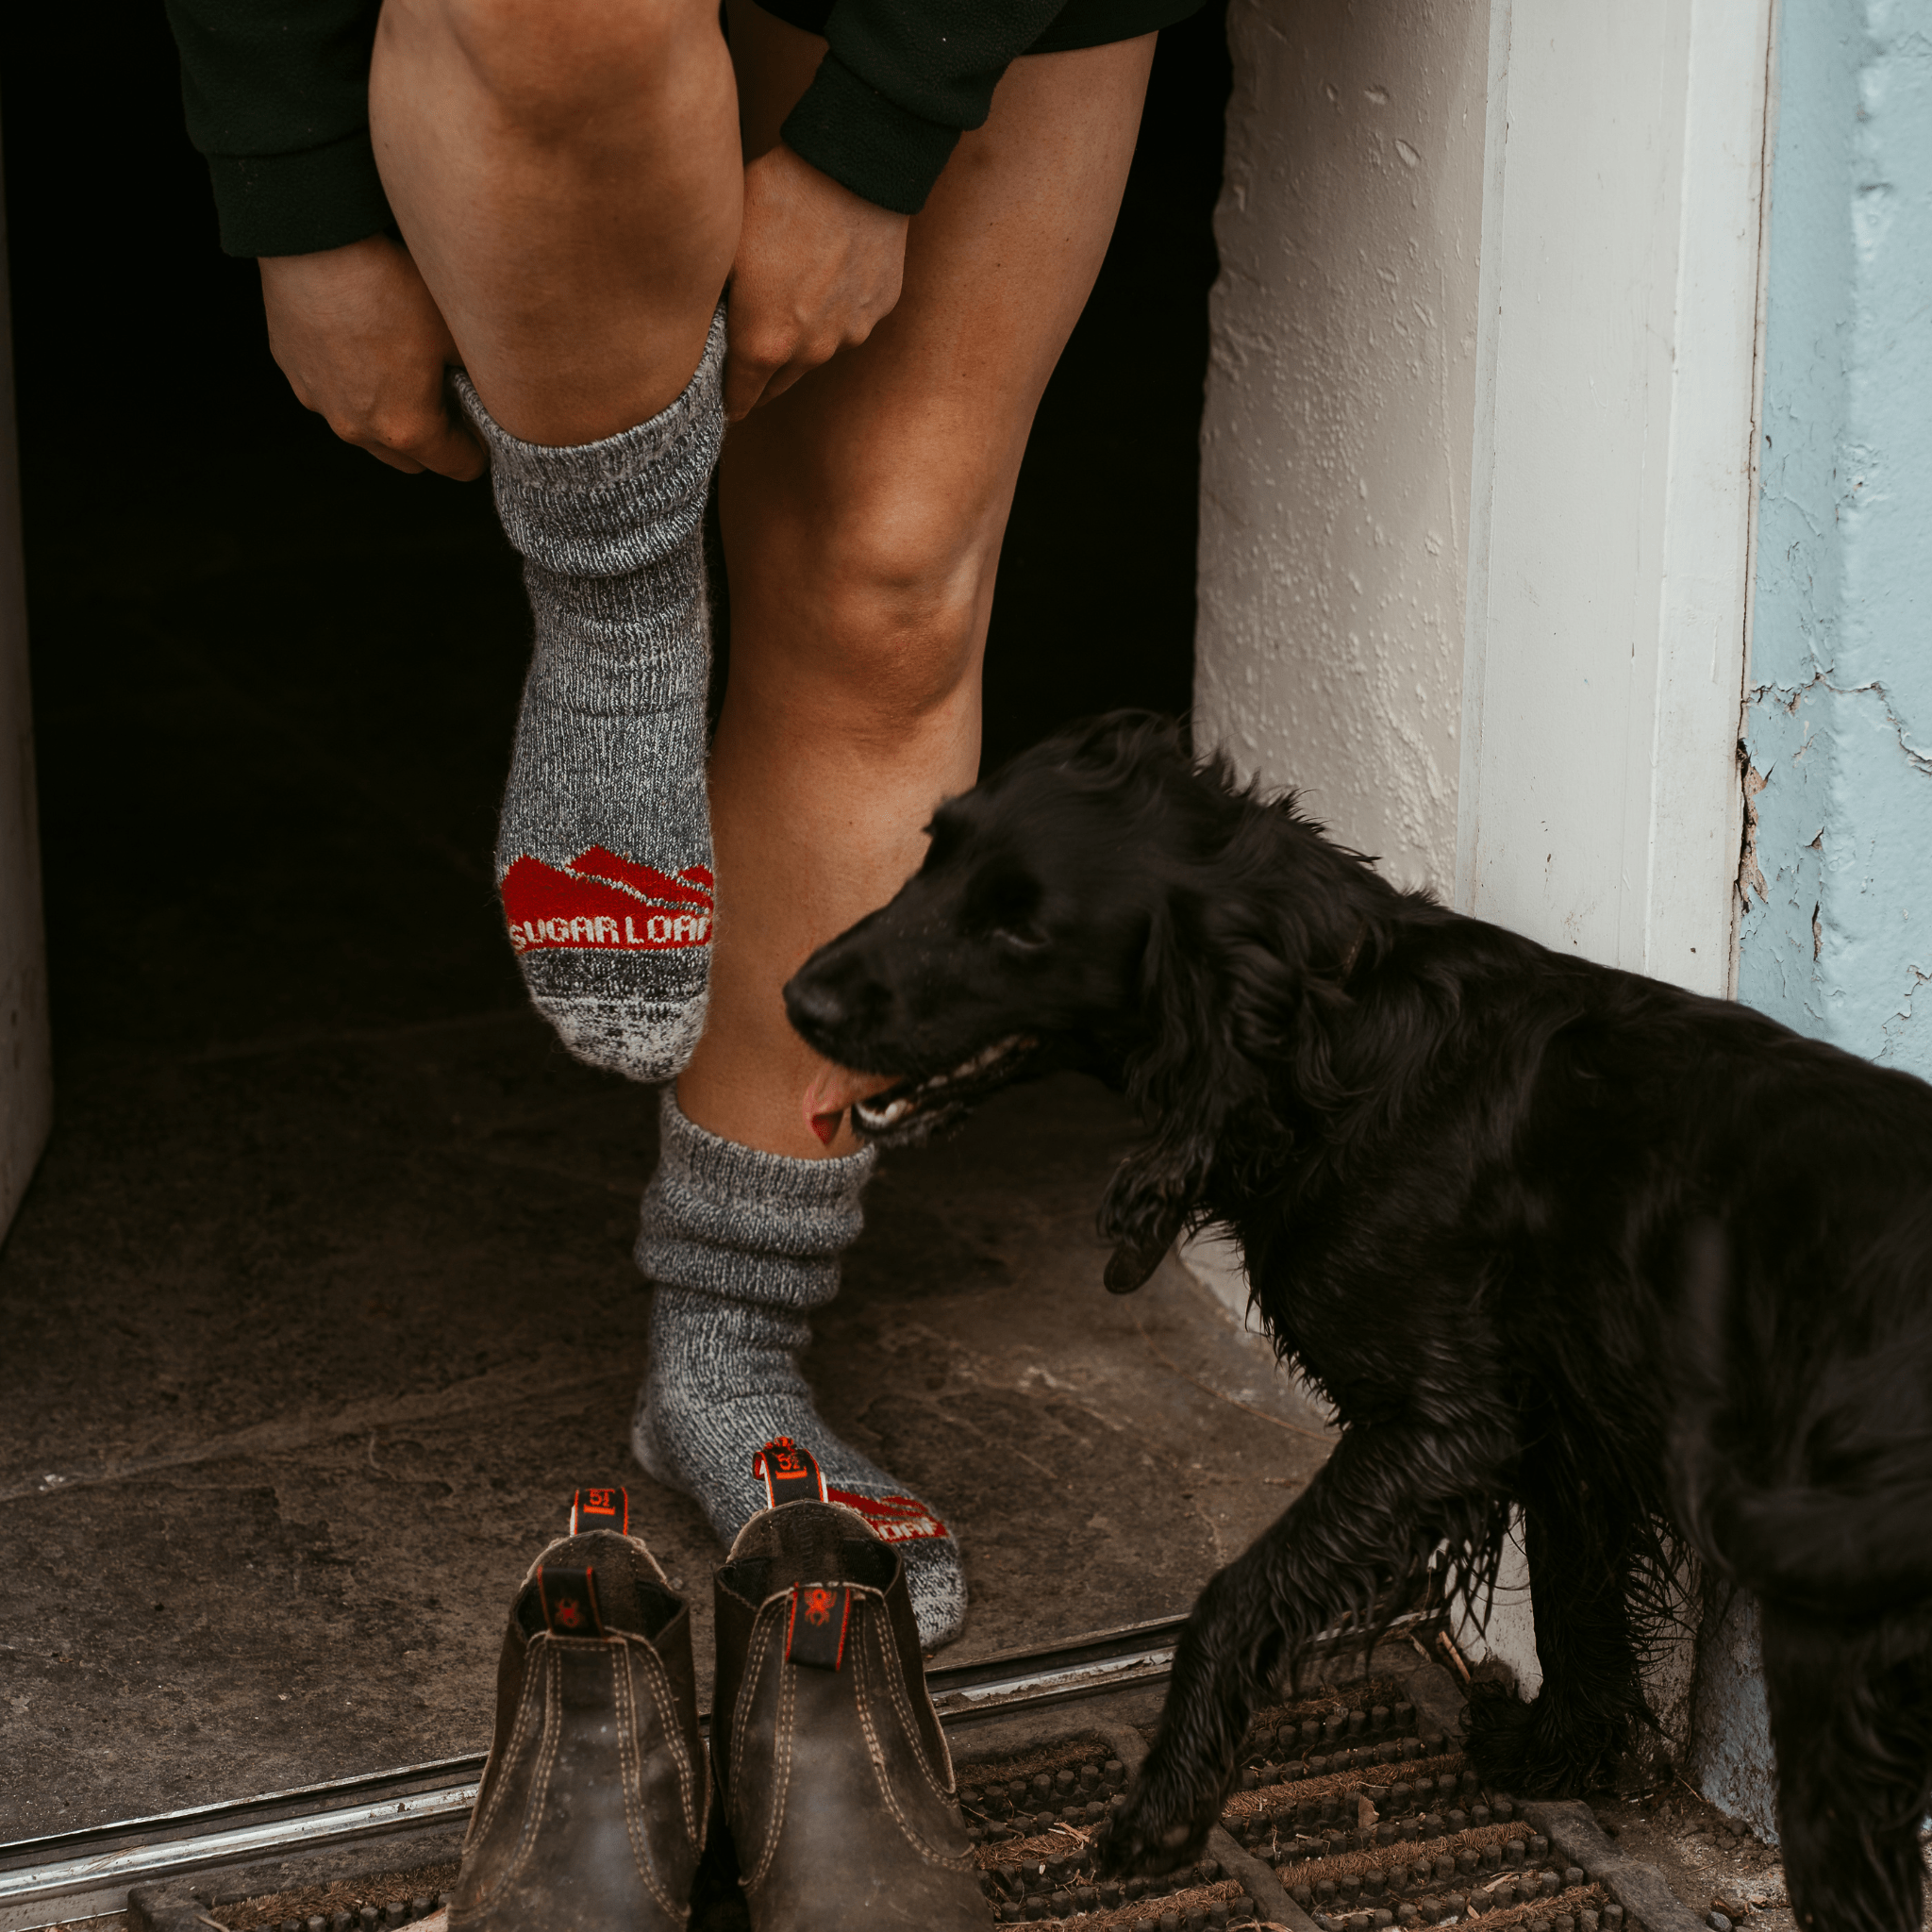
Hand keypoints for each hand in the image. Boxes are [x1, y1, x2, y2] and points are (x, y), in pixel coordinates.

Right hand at [257, 235, 485, 478]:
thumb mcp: (456, 333)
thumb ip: (480, 380)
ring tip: (403, 370)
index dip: (479, 448)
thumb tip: (491, 396)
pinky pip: (335, 400)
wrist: (316, 242)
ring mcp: (323, 407)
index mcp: (408, 429)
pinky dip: (354, 389)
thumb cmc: (390, 285)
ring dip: (392, 418)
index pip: (461, 468)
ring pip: (370, 435)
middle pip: (414, 461)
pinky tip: (364, 348)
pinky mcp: (296, 378)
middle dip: (436, 440)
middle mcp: (360, 430)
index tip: (483, 425)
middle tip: (449, 398)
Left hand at [724, 144, 910, 418]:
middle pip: (779, 384)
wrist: (854, 167)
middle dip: (761, 375)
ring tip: (789, 297)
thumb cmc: (778, 199)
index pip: (740, 398)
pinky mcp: (877, 310)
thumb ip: (715, 307)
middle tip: (745, 353)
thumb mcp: (724, 249)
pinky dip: (834, 310)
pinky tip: (825, 273)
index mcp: (765, 345)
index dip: (727, 398)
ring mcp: (850, 333)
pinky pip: (848, 322)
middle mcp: (811, 353)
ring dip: (800, 339)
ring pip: (816, 353)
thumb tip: (700, 334)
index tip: (719, 397)